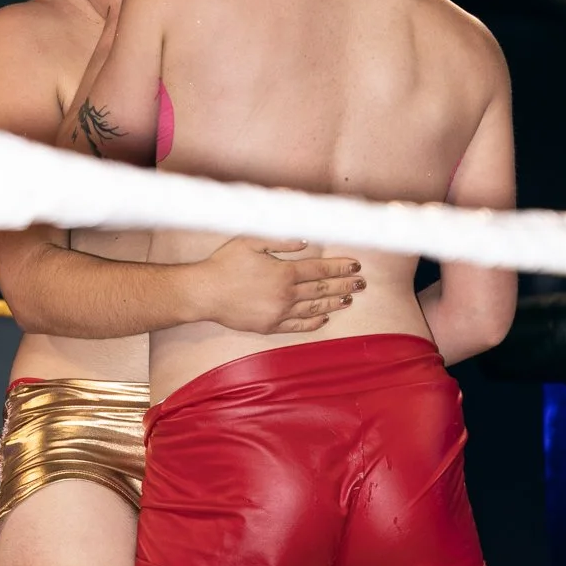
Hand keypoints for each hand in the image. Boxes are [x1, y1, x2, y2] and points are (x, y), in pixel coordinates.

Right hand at [192, 234, 364, 333]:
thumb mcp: (251, 240)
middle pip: (322, 290)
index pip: (320, 270)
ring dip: (334, 303)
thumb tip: (307, 240)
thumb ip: (281, 238)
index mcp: (283, 272)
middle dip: (344, 285)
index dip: (340, 268)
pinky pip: (298, 325)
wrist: (203, 293)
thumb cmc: (224, 263)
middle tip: (362, 283)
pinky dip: (314, 322)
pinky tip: (324, 318)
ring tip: (350, 299)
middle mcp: (285, 295)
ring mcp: (278, 313)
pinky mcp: (269, 326)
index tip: (355, 265)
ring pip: (314, 308)